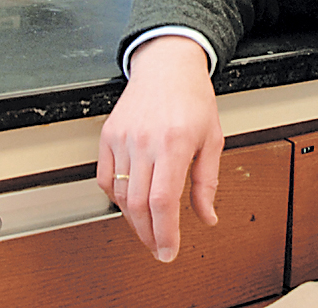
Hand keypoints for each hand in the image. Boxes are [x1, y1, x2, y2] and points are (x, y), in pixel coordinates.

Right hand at [97, 35, 223, 261]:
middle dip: (148, 234)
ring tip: (148, 225)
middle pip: (138, 204)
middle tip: (158, 247)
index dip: (164, 233)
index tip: (168, 251)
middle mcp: (146, 141)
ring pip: (119, 195)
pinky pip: (104, 178)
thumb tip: (207, 217)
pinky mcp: (108, 135)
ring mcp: (123, 138)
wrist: (167, 65)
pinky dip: (115, 197)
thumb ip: (207, 182)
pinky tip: (130, 201)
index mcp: (176, 142)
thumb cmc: (193, 98)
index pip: (163, 201)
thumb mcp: (212, 139)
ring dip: (133, 219)